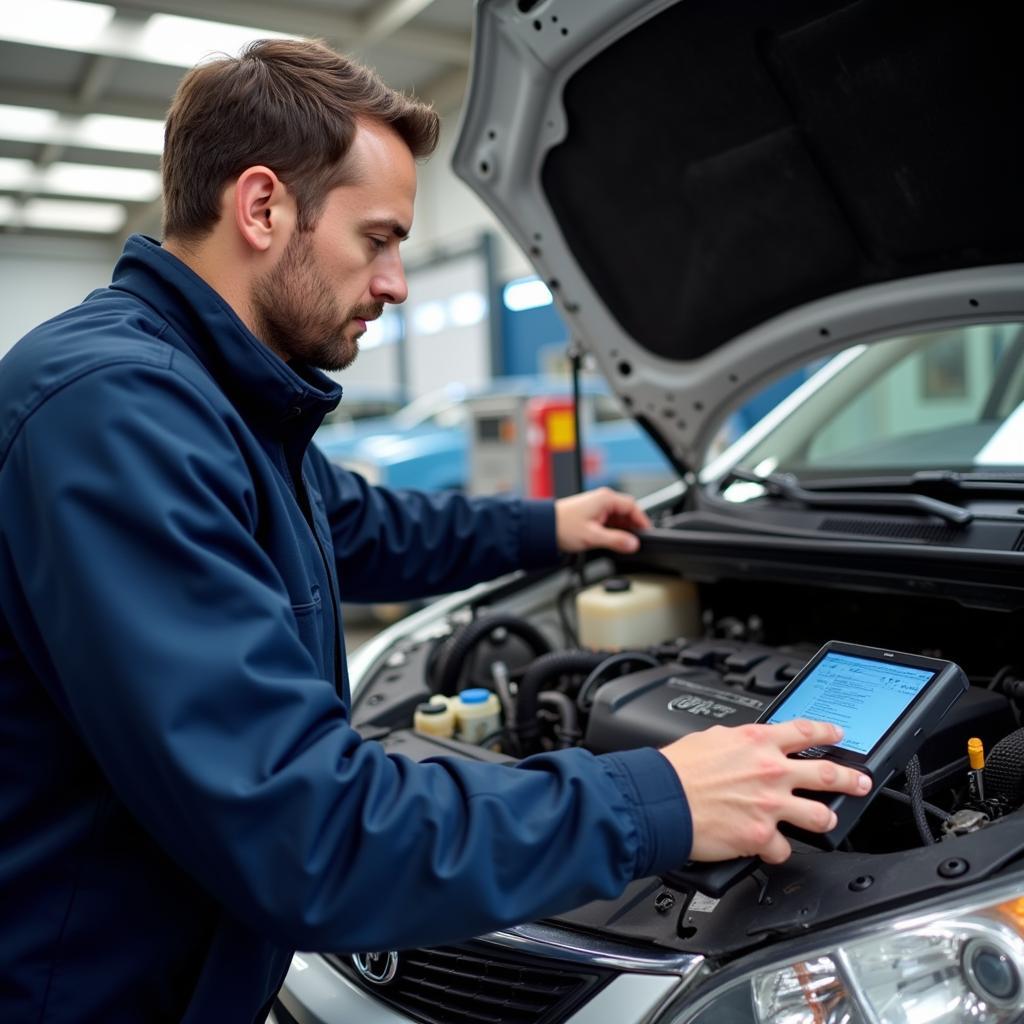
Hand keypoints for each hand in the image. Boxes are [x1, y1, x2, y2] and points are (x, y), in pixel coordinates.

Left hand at [554, 487, 651, 554]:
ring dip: (622, 530)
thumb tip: (633, 544)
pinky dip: (613, 530)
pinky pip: (609, 520)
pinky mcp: (591, 513)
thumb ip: (616, 541)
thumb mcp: (593, 537)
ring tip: (620, 544)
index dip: (642, 521)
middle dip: (632, 527)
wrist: (543, 527)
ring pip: (618, 517)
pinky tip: (610, 541)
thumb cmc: (562, 526)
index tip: (647, 534)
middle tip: (634, 542)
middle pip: (627, 512)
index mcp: (605, 499)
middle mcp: (602, 499)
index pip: (633, 507)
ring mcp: (596, 506)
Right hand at [659, 719, 872, 863]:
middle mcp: (769, 771)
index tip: (837, 733)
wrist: (661, 800)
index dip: (826, 731)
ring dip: (824, 820)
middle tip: (861, 781)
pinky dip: (776, 850)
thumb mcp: (710, 739)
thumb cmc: (676, 770)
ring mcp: (769, 805)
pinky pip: (783, 849)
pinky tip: (769, 849)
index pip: (803, 731)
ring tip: (824, 822)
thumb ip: (737, 743)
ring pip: (819, 816)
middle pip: (827, 774)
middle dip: (852, 778)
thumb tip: (745, 748)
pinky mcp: (760, 836)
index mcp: (756, 741)